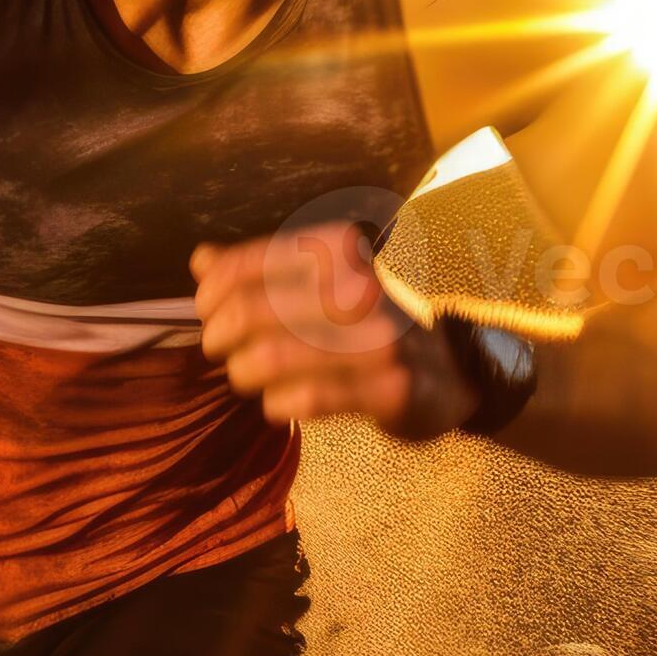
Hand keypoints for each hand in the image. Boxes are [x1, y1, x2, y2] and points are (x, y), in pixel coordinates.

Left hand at [193, 222, 477, 438]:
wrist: (454, 368)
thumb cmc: (369, 322)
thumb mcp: (323, 282)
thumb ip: (262, 269)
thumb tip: (201, 260)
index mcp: (338, 250)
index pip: (247, 266)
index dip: (211, 294)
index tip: (208, 312)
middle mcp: (358, 288)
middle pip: (248, 312)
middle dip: (219, 337)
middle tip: (222, 350)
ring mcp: (376, 341)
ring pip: (268, 358)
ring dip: (243, 373)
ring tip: (248, 376)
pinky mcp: (388, 390)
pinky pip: (304, 401)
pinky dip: (276, 405)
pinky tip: (279, 402)